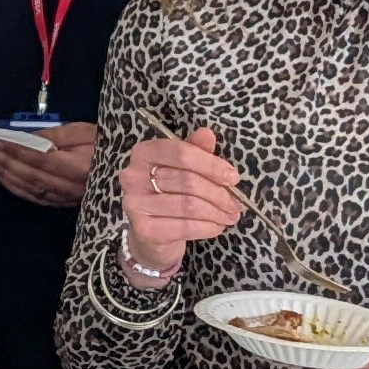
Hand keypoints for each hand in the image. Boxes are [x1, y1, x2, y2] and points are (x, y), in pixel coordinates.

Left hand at [0, 120, 98, 211]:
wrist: (125, 165)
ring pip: (31, 190)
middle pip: (32, 177)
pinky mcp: (64, 203)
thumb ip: (55, 136)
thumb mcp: (83, 131)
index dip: (17, 152)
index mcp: (79, 168)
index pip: (41, 160)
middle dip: (6, 164)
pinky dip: (18, 188)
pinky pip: (36, 198)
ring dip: (7, 177)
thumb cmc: (106, 142)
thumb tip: (26, 139)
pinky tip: (5, 178)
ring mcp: (68, 198)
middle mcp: (72, 187)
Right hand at [116, 126, 241, 269]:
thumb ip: (195, 150)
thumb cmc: (170, 193)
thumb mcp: (183, 168)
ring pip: (189, 205)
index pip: (181, 153)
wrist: (153, 233)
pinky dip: (207, 228)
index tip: (233, 177)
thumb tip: (207, 134)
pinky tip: (217, 227)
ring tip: (230, 215)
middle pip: (187, 181)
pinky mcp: (144, 230)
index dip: (210, 165)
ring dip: (217, 212)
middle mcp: (133, 176)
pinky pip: (185, 227)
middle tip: (236, 203)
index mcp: (143, 153)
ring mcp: (135, 204)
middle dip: (218, 193)